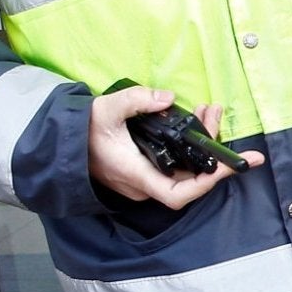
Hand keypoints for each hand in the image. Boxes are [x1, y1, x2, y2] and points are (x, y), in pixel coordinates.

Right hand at [88, 85, 260, 207]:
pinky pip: (175, 162)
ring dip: (201, 141)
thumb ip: (136, 100)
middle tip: (216, 114)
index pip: (179, 193)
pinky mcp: (146, 170)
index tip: (230, 165)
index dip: (208, 183)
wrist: (62, 141)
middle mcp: (145, 184)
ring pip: (184, 167)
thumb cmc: (82, 130)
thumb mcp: (106, 109)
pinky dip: (188, 142)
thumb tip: (166, 98)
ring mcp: (146, 179)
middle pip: (190, 177)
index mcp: (136, 175)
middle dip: (210, 148)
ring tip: (208, 110)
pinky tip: (194, 118)